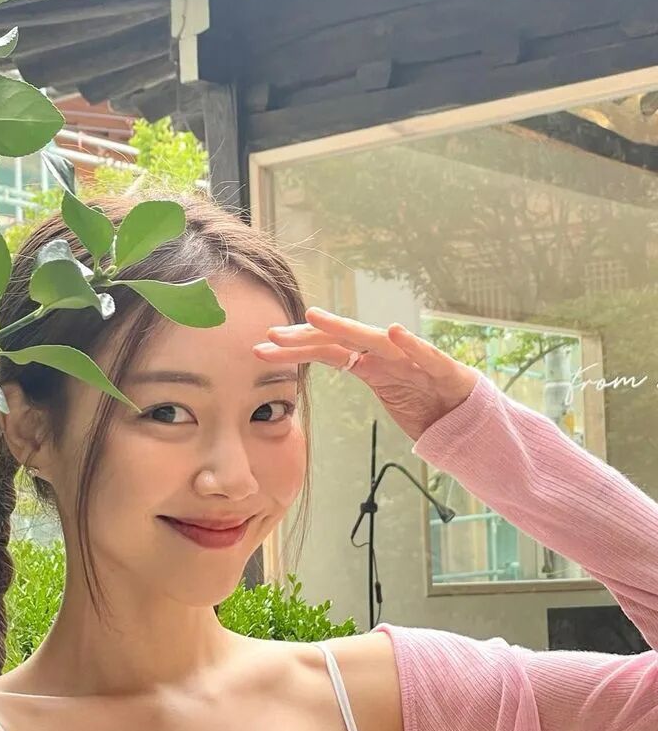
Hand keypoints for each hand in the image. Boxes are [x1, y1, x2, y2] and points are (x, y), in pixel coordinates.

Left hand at [252, 306, 481, 441]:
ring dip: (346, 328)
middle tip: (270, 334)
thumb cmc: (423, 399)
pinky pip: (425, 356)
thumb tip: (322, 364)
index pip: (327, 349)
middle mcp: (388, 353)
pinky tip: (396, 332)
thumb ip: (357, 370)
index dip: (297, 346)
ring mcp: (414, 359)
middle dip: (305, 337)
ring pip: (375, 341)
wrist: (467, 414)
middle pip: (340, 341)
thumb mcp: (381, 387)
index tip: (263, 345)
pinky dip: (412, 345)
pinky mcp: (443, 370)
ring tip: (315, 317)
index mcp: (371, 360)